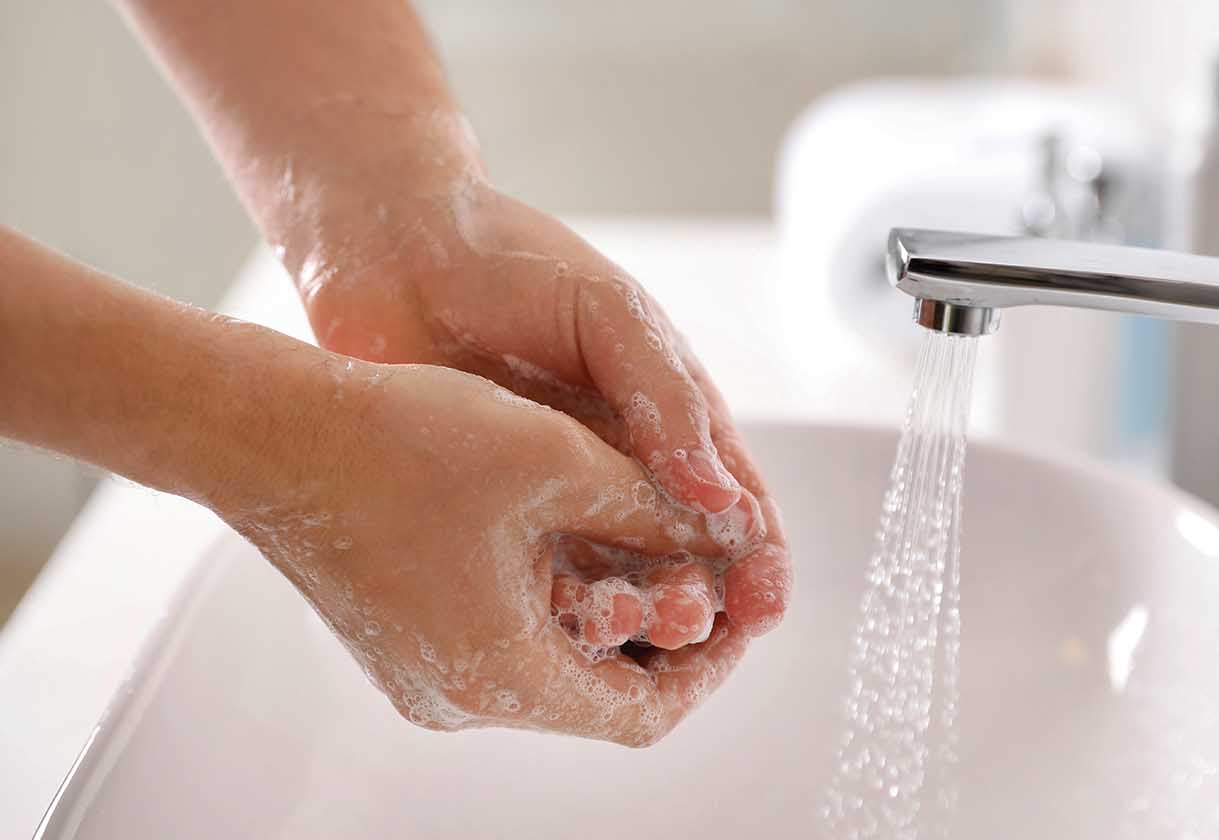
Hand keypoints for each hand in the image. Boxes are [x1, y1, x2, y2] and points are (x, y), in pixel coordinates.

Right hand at [225, 359, 747, 745]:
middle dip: (665, 632)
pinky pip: (508, 641)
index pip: (644, 713)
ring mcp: (427, 674)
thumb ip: (656, 505)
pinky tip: (581, 540)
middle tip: (704, 571)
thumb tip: (731, 528)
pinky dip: (558, 602)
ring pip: (557, 664)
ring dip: (613, 612)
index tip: (739, 609)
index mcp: (501, 676)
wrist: (267, 431)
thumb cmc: (397, 442)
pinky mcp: (407, 641)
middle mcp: (461, 697)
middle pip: (602, 694)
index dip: (710, 665)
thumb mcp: (557, 461)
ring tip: (653, 546)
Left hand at [281, 160, 790, 636]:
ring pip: (613, 581)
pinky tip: (554, 634)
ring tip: (628, 637)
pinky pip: (535, 580)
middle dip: (698, 602)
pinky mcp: (491, 513)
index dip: (759, 559)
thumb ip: (666, 399)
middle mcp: (622, 464)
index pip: (734, 500)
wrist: (387, 247)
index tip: (764, 606)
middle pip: (682, 559)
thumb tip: (725, 500)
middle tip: (688, 630)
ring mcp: (557, 494)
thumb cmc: (507, 258)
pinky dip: (554, 614)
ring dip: (628, 618)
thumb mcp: (607, 314)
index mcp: (668, 414)